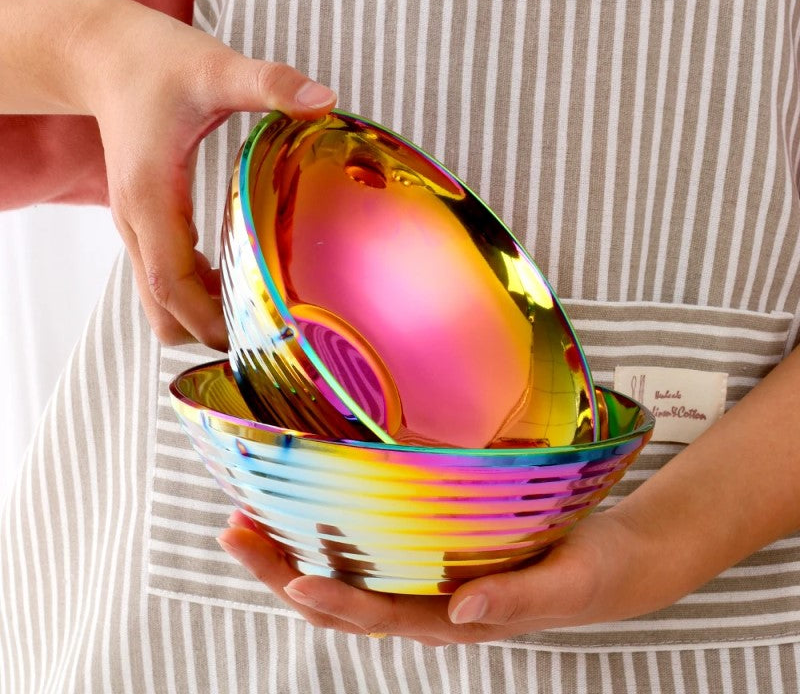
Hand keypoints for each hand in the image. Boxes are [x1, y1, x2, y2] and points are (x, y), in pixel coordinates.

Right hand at [71, 0, 335, 348]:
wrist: (104, 54)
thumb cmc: (154, 62)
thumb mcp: (215, 67)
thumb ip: (268, 84)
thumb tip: (325, 101)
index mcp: (150, 199)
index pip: (173, 285)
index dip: (211, 321)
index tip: (258, 339)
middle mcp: (136, 223)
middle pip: (163, 309)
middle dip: (209, 330)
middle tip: (269, 333)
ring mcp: (136, 226)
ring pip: (159, 299)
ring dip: (201, 315)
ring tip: (260, 313)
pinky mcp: (145, 222)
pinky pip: (164, 277)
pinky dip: (195, 293)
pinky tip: (235, 277)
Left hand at [217, 507, 661, 645]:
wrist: (608, 562)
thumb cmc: (590, 573)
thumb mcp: (566, 586)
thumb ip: (518, 600)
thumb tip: (461, 613)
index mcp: (454, 618)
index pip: (383, 615)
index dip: (336, 601)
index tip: (294, 578)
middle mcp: (427, 602)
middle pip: (341, 598)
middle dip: (282, 571)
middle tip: (234, 533)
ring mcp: (423, 576)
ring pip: (344, 573)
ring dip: (289, 551)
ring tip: (245, 518)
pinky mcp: (428, 550)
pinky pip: (368, 548)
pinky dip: (328, 531)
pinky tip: (303, 504)